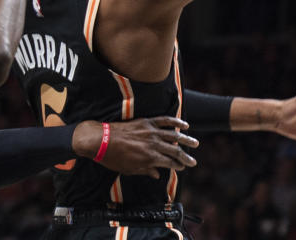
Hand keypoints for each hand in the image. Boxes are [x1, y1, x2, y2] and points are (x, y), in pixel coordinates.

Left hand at [73, 117, 198, 178]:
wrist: (100, 140)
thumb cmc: (113, 158)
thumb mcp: (129, 169)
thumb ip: (145, 171)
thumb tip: (157, 174)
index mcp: (150, 158)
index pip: (170, 163)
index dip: (178, 166)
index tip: (182, 167)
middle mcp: (153, 144)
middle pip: (175, 151)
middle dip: (185, 157)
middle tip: (193, 161)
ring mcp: (150, 131)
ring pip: (173, 136)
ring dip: (186, 139)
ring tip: (195, 143)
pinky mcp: (146, 122)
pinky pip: (164, 120)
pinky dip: (175, 122)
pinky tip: (184, 125)